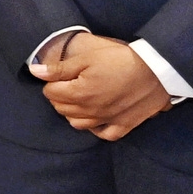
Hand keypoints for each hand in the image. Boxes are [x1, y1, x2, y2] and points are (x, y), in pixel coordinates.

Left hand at [35, 30, 175, 139]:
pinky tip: (96, 118)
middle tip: (70, 84)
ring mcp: (107, 120)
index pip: (50, 93)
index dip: (53, 82)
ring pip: (77, 124)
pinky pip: (104, 134)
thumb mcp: (87, 58)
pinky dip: (96, 128)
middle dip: (60, 96)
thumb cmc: (121, 60)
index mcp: (79, 94)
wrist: (158, 69)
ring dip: (73, 112)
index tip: (62, 75)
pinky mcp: (125, 125)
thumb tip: (34, 71)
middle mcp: (90, 111)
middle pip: (61, 109)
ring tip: (81, 99)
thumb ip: (59, 68)